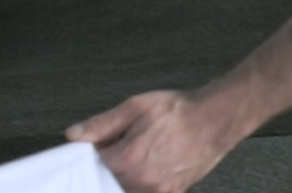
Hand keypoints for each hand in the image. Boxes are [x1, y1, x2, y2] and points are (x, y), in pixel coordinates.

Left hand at [67, 90, 242, 192]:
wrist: (217, 118)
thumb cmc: (182, 111)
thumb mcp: (137, 107)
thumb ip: (102, 123)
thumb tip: (74, 135)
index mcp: (127, 159)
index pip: (90, 166)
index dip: (94, 153)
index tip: (101, 146)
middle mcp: (140, 180)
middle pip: (105, 181)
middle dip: (110, 165)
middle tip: (127, 146)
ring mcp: (156, 190)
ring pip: (124, 189)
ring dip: (125, 176)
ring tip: (144, 154)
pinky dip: (142, 184)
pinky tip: (153, 166)